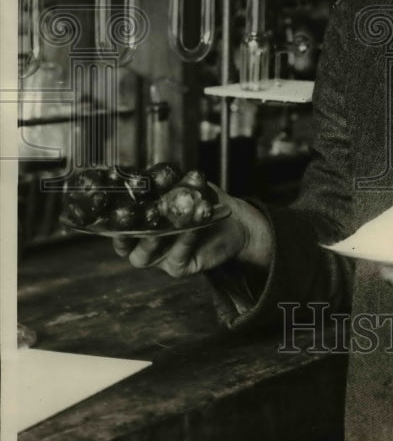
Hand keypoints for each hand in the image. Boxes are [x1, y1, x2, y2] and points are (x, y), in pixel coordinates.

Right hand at [112, 185, 272, 278]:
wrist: (234, 220)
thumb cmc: (203, 200)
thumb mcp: (185, 185)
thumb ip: (169, 181)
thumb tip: (158, 174)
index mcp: (140, 224)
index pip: (117, 225)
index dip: (111, 219)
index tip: (111, 205)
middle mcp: (144, 244)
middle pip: (125, 245)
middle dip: (125, 233)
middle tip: (133, 217)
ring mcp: (159, 258)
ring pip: (144, 255)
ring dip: (152, 238)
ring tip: (163, 221)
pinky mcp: (179, 267)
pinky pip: (176, 256)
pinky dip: (183, 240)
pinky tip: (192, 227)